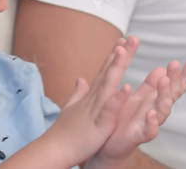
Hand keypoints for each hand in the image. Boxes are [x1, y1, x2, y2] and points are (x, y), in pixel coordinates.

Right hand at [41, 37, 137, 164]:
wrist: (54, 149)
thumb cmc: (64, 132)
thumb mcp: (72, 108)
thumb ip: (78, 93)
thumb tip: (80, 79)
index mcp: (91, 96)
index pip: (104, 72)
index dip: (113, 56)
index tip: (122, 41)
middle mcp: (93, 98)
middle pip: (108, 72)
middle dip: (120, 55)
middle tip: (131, 37)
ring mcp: (95, 109)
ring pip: (108, 85)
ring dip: (116, 67)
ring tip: (123, 50)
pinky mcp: (99, 124)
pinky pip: (109, 110)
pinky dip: (117, 98)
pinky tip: (127, 88)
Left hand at [92, 58, 185, 165]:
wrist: (110, 144)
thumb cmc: (126, 120)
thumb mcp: (139, 98)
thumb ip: (150, 85)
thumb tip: (162, 68)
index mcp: (154, 101)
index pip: (173, 86)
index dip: (183, 75)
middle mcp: (155, 110)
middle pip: (171, 95)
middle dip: (176, 80)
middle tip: (175, 64)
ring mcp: (149, 123)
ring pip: (162, 110)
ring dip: (164, 95)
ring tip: (164, 81)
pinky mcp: (139, 135)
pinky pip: (149, 131)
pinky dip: (151, 122)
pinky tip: (151, 113)